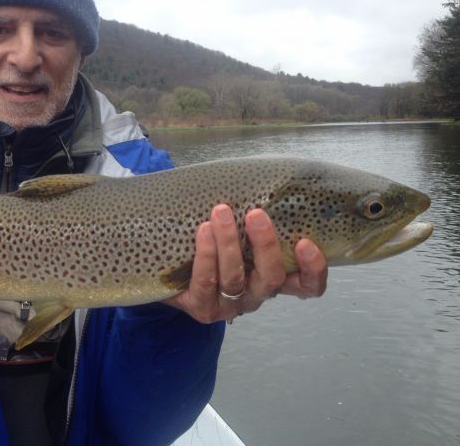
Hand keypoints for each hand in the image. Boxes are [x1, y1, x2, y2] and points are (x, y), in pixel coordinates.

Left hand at [165, 204, 326, 322]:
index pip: (307, 285)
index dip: (313, 269)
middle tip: (256, 214)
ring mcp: (230, 305)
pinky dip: (206, 255)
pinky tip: (203, 231)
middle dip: (265, 245)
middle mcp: (256, 294)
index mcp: (273, 277)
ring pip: (235, 279)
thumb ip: (255, 217)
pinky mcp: (204, 308)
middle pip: (271, 278)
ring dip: (229, 243)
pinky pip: (207, 283)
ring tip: (221, 212)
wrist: (173, 271)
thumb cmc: (214, 243)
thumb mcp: (239, 231)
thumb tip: (263, 178)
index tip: (306, 242)